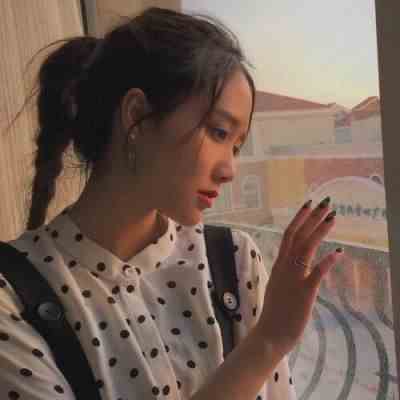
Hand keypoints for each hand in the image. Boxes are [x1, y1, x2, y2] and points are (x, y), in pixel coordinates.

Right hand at [255, 197, 342, 356]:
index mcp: (280, 265)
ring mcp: (293, 278)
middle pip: (297, 236)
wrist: (269, 335)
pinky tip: (339, 251)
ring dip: (319, 231)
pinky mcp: (304, 293)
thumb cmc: (275, 312)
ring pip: (306, 248)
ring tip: (332, 216)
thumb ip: (286, 271)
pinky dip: (327, 261)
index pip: (289, 235)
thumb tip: (292, 260)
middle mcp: (285, 267)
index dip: (299, 218)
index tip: (308, 204)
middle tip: (324, 201)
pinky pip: (316, 273)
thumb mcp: (279, 285)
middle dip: (311, 217)